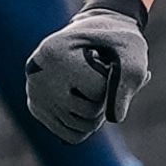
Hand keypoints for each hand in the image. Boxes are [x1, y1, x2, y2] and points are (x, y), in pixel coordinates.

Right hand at [20, 0, 153, 142]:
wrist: (95, 30)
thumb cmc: (116, 39)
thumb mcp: (132, 51)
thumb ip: (131, 80)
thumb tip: (115, 118)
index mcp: (55, 53)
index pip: (97, 91)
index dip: (112, 81)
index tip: (106, 61)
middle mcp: (36, 75)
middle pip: (89, 113)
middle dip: (105, 98)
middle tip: (102, 74)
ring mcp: (33, 93)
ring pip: (80, 128)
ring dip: (98, 113)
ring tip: (93, 84)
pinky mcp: (36, 107)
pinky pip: (71, 135)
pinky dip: (86, 124)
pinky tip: (85, 99)